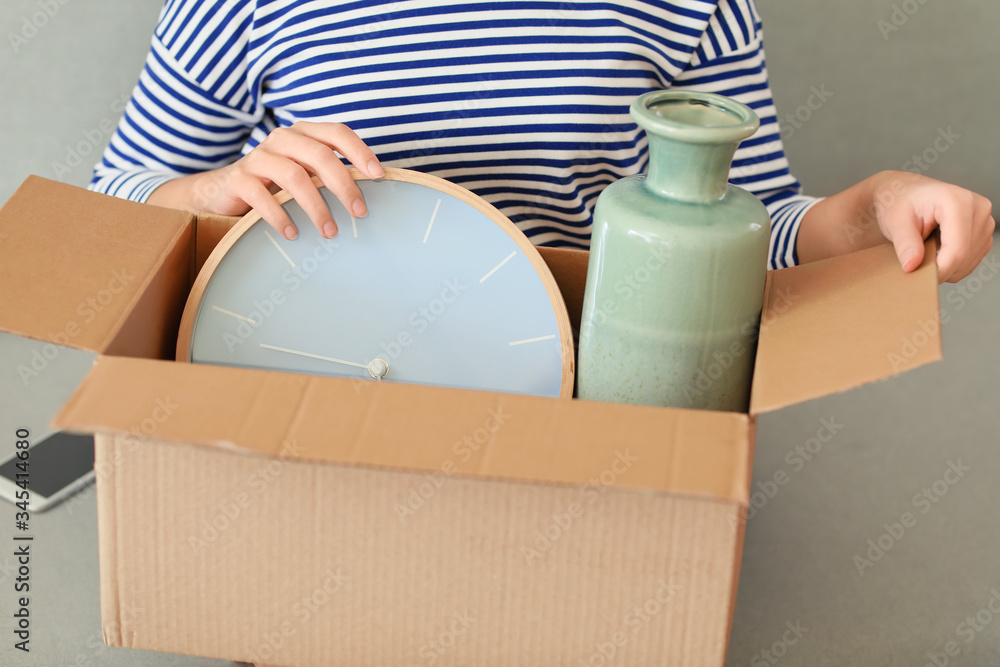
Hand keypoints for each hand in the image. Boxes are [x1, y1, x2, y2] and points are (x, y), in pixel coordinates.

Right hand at [147, 121, 383, 239]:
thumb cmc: (275, 184)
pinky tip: (293, 234)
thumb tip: (368, 195)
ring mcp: (259, 157)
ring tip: (329, 231)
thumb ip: (329, 175)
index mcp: (303, 134)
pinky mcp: (239, 179)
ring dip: (316, 207)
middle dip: (343, 185)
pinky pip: (262, 196)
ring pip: (294, 176)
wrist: (222, 191)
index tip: (379, 176)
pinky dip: (281, 217)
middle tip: (359, 213)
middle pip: (320, 155)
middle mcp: (282, 139)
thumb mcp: (305, 173)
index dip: (359, 151)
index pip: (337, 133)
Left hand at [871, 171, 994, 282]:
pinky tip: (937, 250)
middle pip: (965, 257)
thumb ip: (905, 244)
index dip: (939, 270)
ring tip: (925, 250)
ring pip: (969, 261)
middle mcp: (977, 208)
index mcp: (957, 201)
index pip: (957, 249)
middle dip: (940, 269)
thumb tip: (912, 265)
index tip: (919, 276)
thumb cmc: (901, 202)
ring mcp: (984, 220)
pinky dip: (953, 263)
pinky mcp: (984, 231)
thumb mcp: (896, 221)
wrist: (907, 193)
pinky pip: (972, 259)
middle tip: (916, 262)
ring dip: (946, 266)